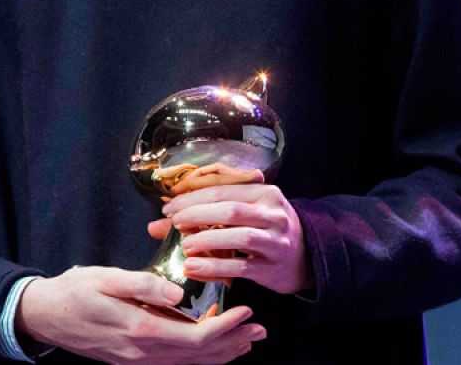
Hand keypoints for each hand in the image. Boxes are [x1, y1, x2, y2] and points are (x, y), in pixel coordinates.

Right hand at [16, 266, 264, 363]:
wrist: (44, 316)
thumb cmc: (74, 291)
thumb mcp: (105, 278)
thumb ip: (141, 284)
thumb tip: (177, 292)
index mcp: (140, 330)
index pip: (196, 337)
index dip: (226, 327)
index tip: (246, 310)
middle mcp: (143, 352)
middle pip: (200, 355)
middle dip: (233, 343)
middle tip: (260, 329)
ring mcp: (138, 360)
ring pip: (190, 363)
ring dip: (221, 353)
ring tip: (246, 341)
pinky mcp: (133, 360)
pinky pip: (175, 363)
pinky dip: (200, 358)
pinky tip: (210, 349)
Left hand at [150, 180, 312, 295]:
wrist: (305, 258)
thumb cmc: (265, 230)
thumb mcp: (243, 215)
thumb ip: (204, 215)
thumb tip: (156, 224)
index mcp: (264, 193)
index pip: (223, 191)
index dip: (193, 198)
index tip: (168, 208)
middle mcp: (273, 214)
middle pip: (231, 210)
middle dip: (198, 215)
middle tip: (174, 223)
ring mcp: (276, 242)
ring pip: (240, 236)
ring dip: (208, 239)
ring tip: (184, 246)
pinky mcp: (272, 268)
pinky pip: (241, 267)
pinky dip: (214, 267)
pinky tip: (193, 268)